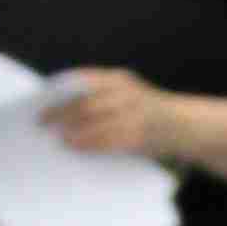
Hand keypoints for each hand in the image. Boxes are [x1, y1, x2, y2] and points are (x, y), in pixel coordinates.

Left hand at [45, 68, 172, 160]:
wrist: (186, 126)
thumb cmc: (148, 115)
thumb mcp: (127, 96)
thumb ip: (102, 99)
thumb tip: (63, 110)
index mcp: (118, 79)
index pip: (82, 79)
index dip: (59, 89)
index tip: (40, 98)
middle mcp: (125, 92)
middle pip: (85, 102)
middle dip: (60, 113)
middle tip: (41, 122)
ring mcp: (133, 113)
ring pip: (94, 120)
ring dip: (72, 129)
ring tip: (57, 137)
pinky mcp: (138, 134)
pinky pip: (107, 138)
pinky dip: (88, 142)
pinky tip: (75, 146)